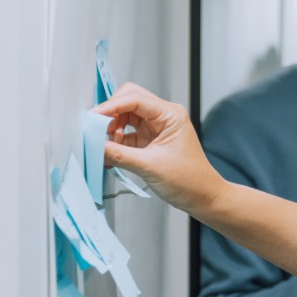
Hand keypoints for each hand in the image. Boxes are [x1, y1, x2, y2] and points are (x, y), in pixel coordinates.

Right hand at [93, 83, 227, 213]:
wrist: (202, 197)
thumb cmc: (189, 181)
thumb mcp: (150, 166)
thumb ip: (119, 154)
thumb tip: (95, 146)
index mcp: (170, 115)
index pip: (135, 99)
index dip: (111, 106)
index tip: (93, 117)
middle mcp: (163, 116)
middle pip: (129, 101)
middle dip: (111, 114)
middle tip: (97, 130)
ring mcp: (156, 128)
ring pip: (125, 117)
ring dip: (112, 129)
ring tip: (107, 147)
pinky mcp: (149, 141)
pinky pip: (127, 134)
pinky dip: (116, 142)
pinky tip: (111, 154)